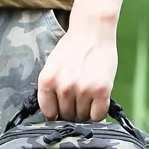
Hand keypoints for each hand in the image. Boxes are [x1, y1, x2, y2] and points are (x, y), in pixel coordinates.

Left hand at [37, 8, 117, 122]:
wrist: (92, 32)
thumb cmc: (72, 48)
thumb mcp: (51, 67)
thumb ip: (50, 89)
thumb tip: (53, 113)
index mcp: (47, 81)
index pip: (49, 112)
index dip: (56, 113)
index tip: (61, 111)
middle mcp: (63, 87)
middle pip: (66, 115)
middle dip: (72, 110)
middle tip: (78, 97)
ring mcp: (83, 90)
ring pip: (82, 116)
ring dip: (86, 110)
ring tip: (88, 94)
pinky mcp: (101, 91)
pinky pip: (98, 115)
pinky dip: (98, 113)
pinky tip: (97, 102)